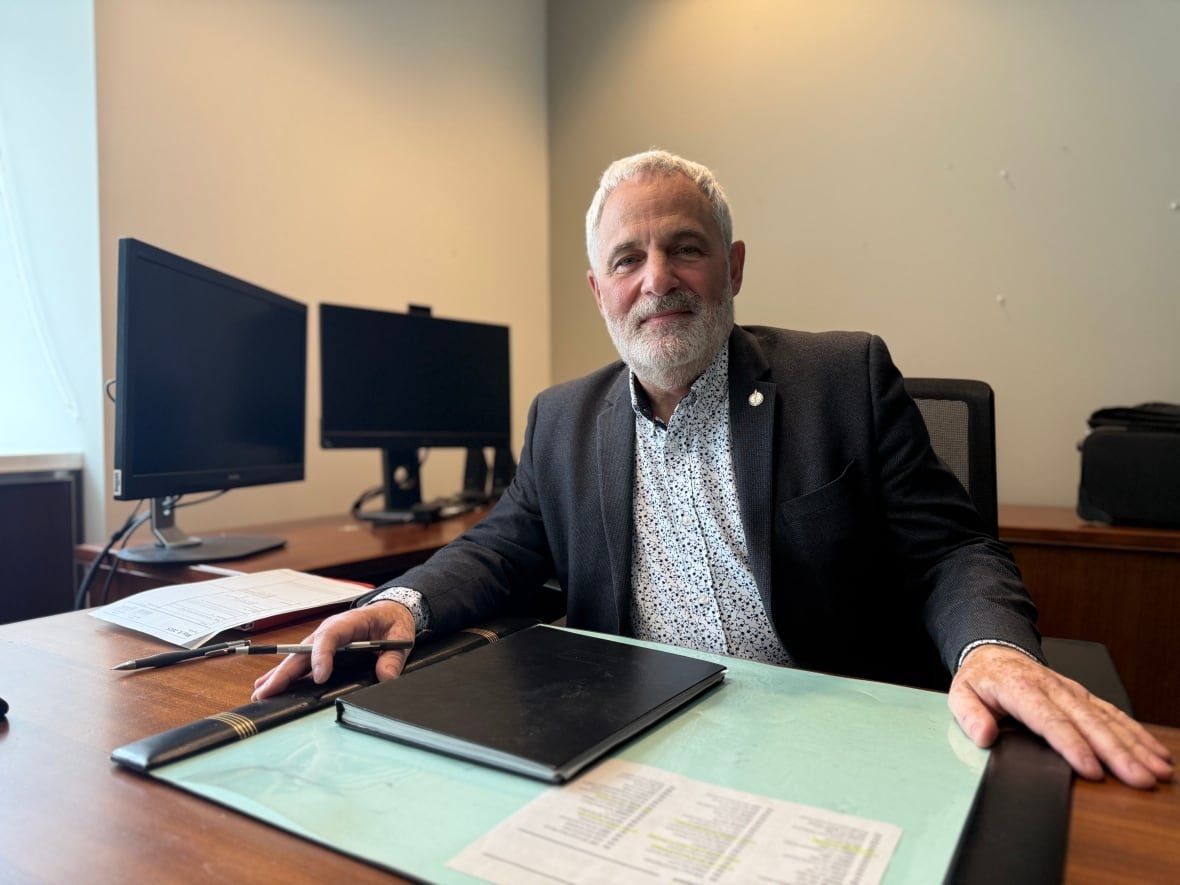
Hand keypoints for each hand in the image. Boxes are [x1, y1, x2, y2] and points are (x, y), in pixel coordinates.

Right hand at [251, 601, 415, 700]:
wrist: (390, 610)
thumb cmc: (392, 621)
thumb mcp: (400, 635)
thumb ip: (393, 656)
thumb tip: (386, 675)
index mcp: (348, 622)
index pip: (330, 636)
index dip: (322, 656)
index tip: (320, 676)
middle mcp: (329, 631)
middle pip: (303, 650)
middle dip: (286, 671)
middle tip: (269, 691)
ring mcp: (321, 640)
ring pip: (296, 658)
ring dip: (278, 675)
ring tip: (261, 693)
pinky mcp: (320, 650)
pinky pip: (300, 662)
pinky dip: (285, 675)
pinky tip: (269, 686)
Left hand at [949, 644, 1173, 788]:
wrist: (994, 650)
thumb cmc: (981, 678)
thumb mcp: (960, 693)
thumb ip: (969, 714)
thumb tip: (983, 736)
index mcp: (1021, 689)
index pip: (1050, 721)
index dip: (1072, 746)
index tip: (1091, 769)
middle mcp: (1053, 689)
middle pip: (1088, 723)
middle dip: (1116, 752)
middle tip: (1138, 777)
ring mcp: (1072, 691)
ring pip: (1107, 718)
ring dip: (1134, 745)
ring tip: (1156, 768)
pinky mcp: (1083, 695)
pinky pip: (1113, 713)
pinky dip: (1135, 732)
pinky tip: (1154, 750)